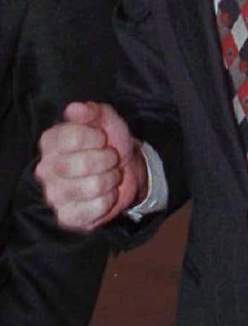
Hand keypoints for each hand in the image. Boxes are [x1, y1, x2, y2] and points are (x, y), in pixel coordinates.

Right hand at [35, 102, 146, 230]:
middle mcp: (45, 169)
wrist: (124, 170)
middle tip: (109, 158)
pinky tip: (104, 193)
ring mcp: (53, 196)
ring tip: (108, 174)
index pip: (72, 137)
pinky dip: (109, 199)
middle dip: (107, 159)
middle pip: (82, 164)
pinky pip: (95, 209)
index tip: (102, 138)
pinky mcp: (66, 217)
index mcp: (50, 141)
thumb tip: (74, 108)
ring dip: (110, 179)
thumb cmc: (109, 141)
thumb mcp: (106, 119)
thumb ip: (92, 111)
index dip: (96, 137)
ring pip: (92, 187)